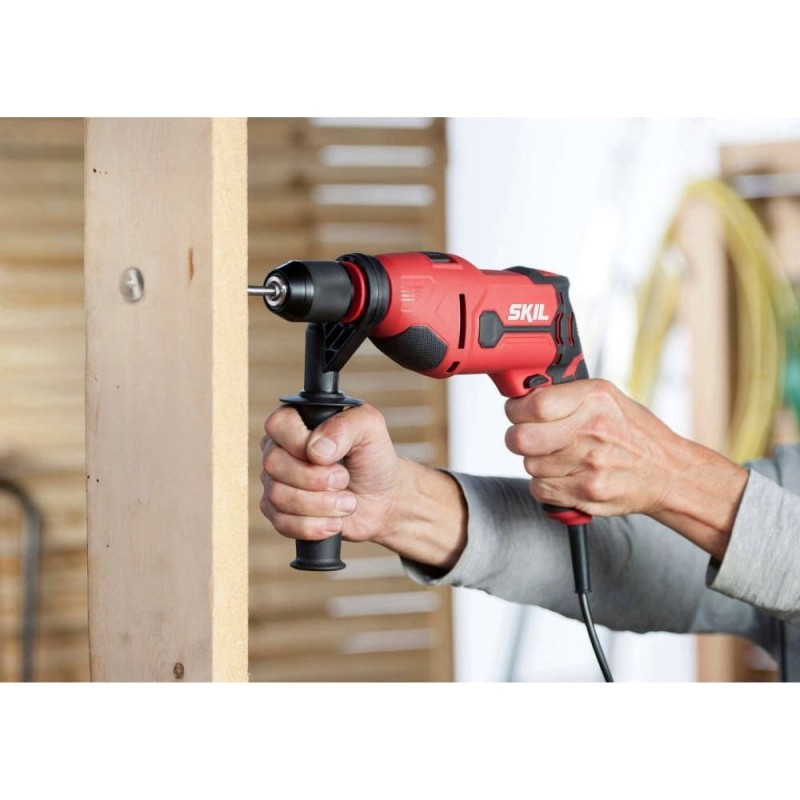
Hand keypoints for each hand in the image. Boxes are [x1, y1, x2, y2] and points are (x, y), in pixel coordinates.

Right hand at [261, 404, 403, 545]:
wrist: (383, 499)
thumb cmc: (373, 458)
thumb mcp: (370, 428)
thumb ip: (345, 425)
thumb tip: (315, 449)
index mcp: (296, 421)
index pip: (277, 425)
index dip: (300, 443)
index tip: (329, 456)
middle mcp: (279, 450)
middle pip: (274, 463)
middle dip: (316, 478)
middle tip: (344, 479)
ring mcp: (276, 482)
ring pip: (278, 495)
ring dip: (320, 504)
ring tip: (347, 503)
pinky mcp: (279, 513)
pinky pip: (281, 523)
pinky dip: (313, 526)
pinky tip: (334, 522)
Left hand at [504, 378, 747, 558]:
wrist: (668, 473)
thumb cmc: (634, 433)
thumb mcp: (607, 398)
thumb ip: (566, 395)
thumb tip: (522, 395)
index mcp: (594, 399)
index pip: (533, 404)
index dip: (516, 409)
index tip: (518, 412)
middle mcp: (591, 430)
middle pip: (521, 439)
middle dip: (518, 438)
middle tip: (529, 437)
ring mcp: (589, 464)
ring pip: (529, 465)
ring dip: (537, 462)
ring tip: (560, 457)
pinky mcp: (586, 492)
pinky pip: (539, 489)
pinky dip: (545, 485)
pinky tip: (564, 475)